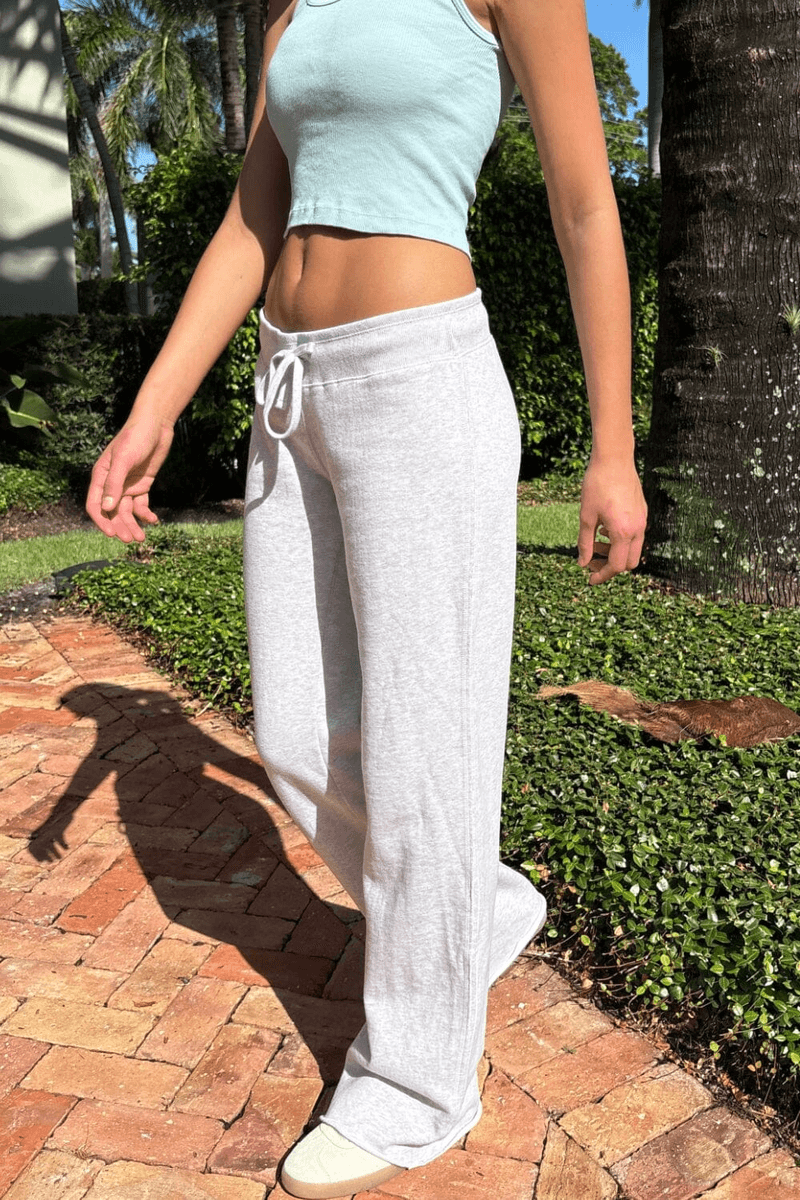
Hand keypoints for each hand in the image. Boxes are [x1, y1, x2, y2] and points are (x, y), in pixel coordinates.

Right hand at [86, 418, 174, 541]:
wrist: (156, 425)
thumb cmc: (135, 438)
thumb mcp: (124, 460)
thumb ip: (114, 483)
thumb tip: (106, 509)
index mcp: (101, 477)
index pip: (95, 505)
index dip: (101, 522)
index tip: (112, 534)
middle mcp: (112, 484)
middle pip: (112, 513)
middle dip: (120, 527)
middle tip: (131, 540)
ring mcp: (127, 486)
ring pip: (127, 512)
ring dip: (133, 525)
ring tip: (141, 538)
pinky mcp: (142, 485)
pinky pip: (141, 505)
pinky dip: (146, 514)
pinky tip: (154, 521)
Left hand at [577, 454, 646, 583]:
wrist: (614, 459)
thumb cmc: (597, 485)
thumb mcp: (586, 516)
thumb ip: (585, 543)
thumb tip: (582, 563)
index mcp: (623, 532)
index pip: (616, 566)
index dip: (602, 575)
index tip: (590, 579)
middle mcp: (638, 529)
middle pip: (629, 562)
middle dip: (610, 566)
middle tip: (592, 561)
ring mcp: (642, 520)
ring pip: (633, 549)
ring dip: (615, 552)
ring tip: (596, 542)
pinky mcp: (642, 512)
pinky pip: (636, 535)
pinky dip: (621, 540)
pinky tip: (606, 530)